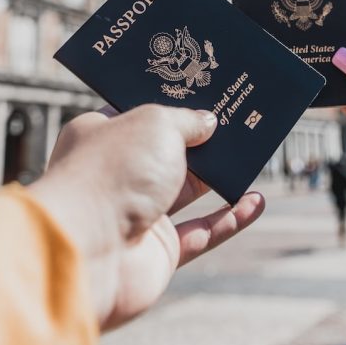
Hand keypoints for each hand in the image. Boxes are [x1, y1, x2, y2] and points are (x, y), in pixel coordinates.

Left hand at [29, 105, 264, 330]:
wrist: (88, 251)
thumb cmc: (112, 173)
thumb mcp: (156, 124)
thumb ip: (187, 120)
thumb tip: (208, 123)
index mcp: (101, 136)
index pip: (138, 113)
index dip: (171, 102)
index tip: (204, 92)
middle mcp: (117, 175)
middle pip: (168, 153)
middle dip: (203, 139)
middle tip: (238, 121)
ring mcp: (138, 215)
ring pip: (189, 192)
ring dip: (221, 177)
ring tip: (254, 156)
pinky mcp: (158, 252)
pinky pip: (203, 233)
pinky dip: (231, 219)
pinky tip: (257, 202)